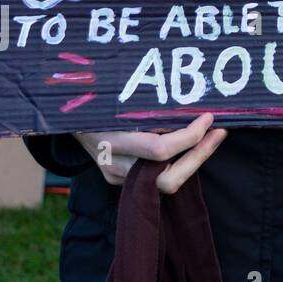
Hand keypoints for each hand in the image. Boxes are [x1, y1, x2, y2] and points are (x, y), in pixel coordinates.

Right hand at [73, 112, 226, 194]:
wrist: (63, 116)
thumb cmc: (97, 99)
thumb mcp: (119, 98)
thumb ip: (149, 105)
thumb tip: (191, 101)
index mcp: (113, 141)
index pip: (161, 150)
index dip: (191, 136)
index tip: (209, 117)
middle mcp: (115, 165)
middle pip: (168, 180)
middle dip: (200, 157)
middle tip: (219, 133)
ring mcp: (115, 177)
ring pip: (165, 183)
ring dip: (193, 160)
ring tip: (211, 137)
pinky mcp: (117, 181)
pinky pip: (155, 179)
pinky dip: (177, 162)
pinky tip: (191, 146)